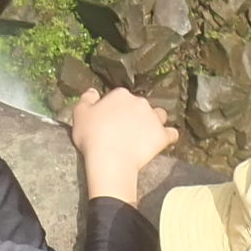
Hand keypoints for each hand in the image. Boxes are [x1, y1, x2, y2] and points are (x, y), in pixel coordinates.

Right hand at [70, 87, 177, 204]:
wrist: (110, 160)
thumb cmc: (92, 137)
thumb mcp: (79, 115)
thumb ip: (86, 99)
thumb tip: (93, 91)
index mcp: (120, 95)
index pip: (120, 97)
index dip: (115, 109)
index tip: (110, 121)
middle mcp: (139, 102)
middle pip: (139, 105)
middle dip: (135, 114)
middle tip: (125, 130)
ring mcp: (153, 118)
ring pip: (159, 115)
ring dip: (154, 121)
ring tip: (146, 133)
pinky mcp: (162, 135)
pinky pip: (171, 133)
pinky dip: (169, 136)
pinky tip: (164, 141)